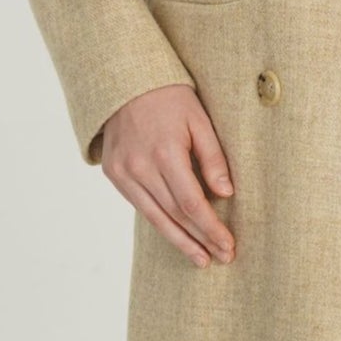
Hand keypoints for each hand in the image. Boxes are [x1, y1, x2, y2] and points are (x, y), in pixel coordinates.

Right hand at [100, 84, 236, 267]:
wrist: (126, 81)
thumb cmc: (171, 98)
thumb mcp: (199, 120)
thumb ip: (213, 158)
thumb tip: (226, 193)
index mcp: (165, 153)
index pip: (192, 203)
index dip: (211, 228)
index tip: (227, 245)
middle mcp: (140, 167)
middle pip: (174, 215)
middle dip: (200, 239)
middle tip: (220, 258)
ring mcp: (123, 172)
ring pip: (154, 217)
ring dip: (179, 241)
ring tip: (200, 259)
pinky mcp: (113, 174)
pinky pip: (140, 206)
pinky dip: (159, 222)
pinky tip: (176, 235)